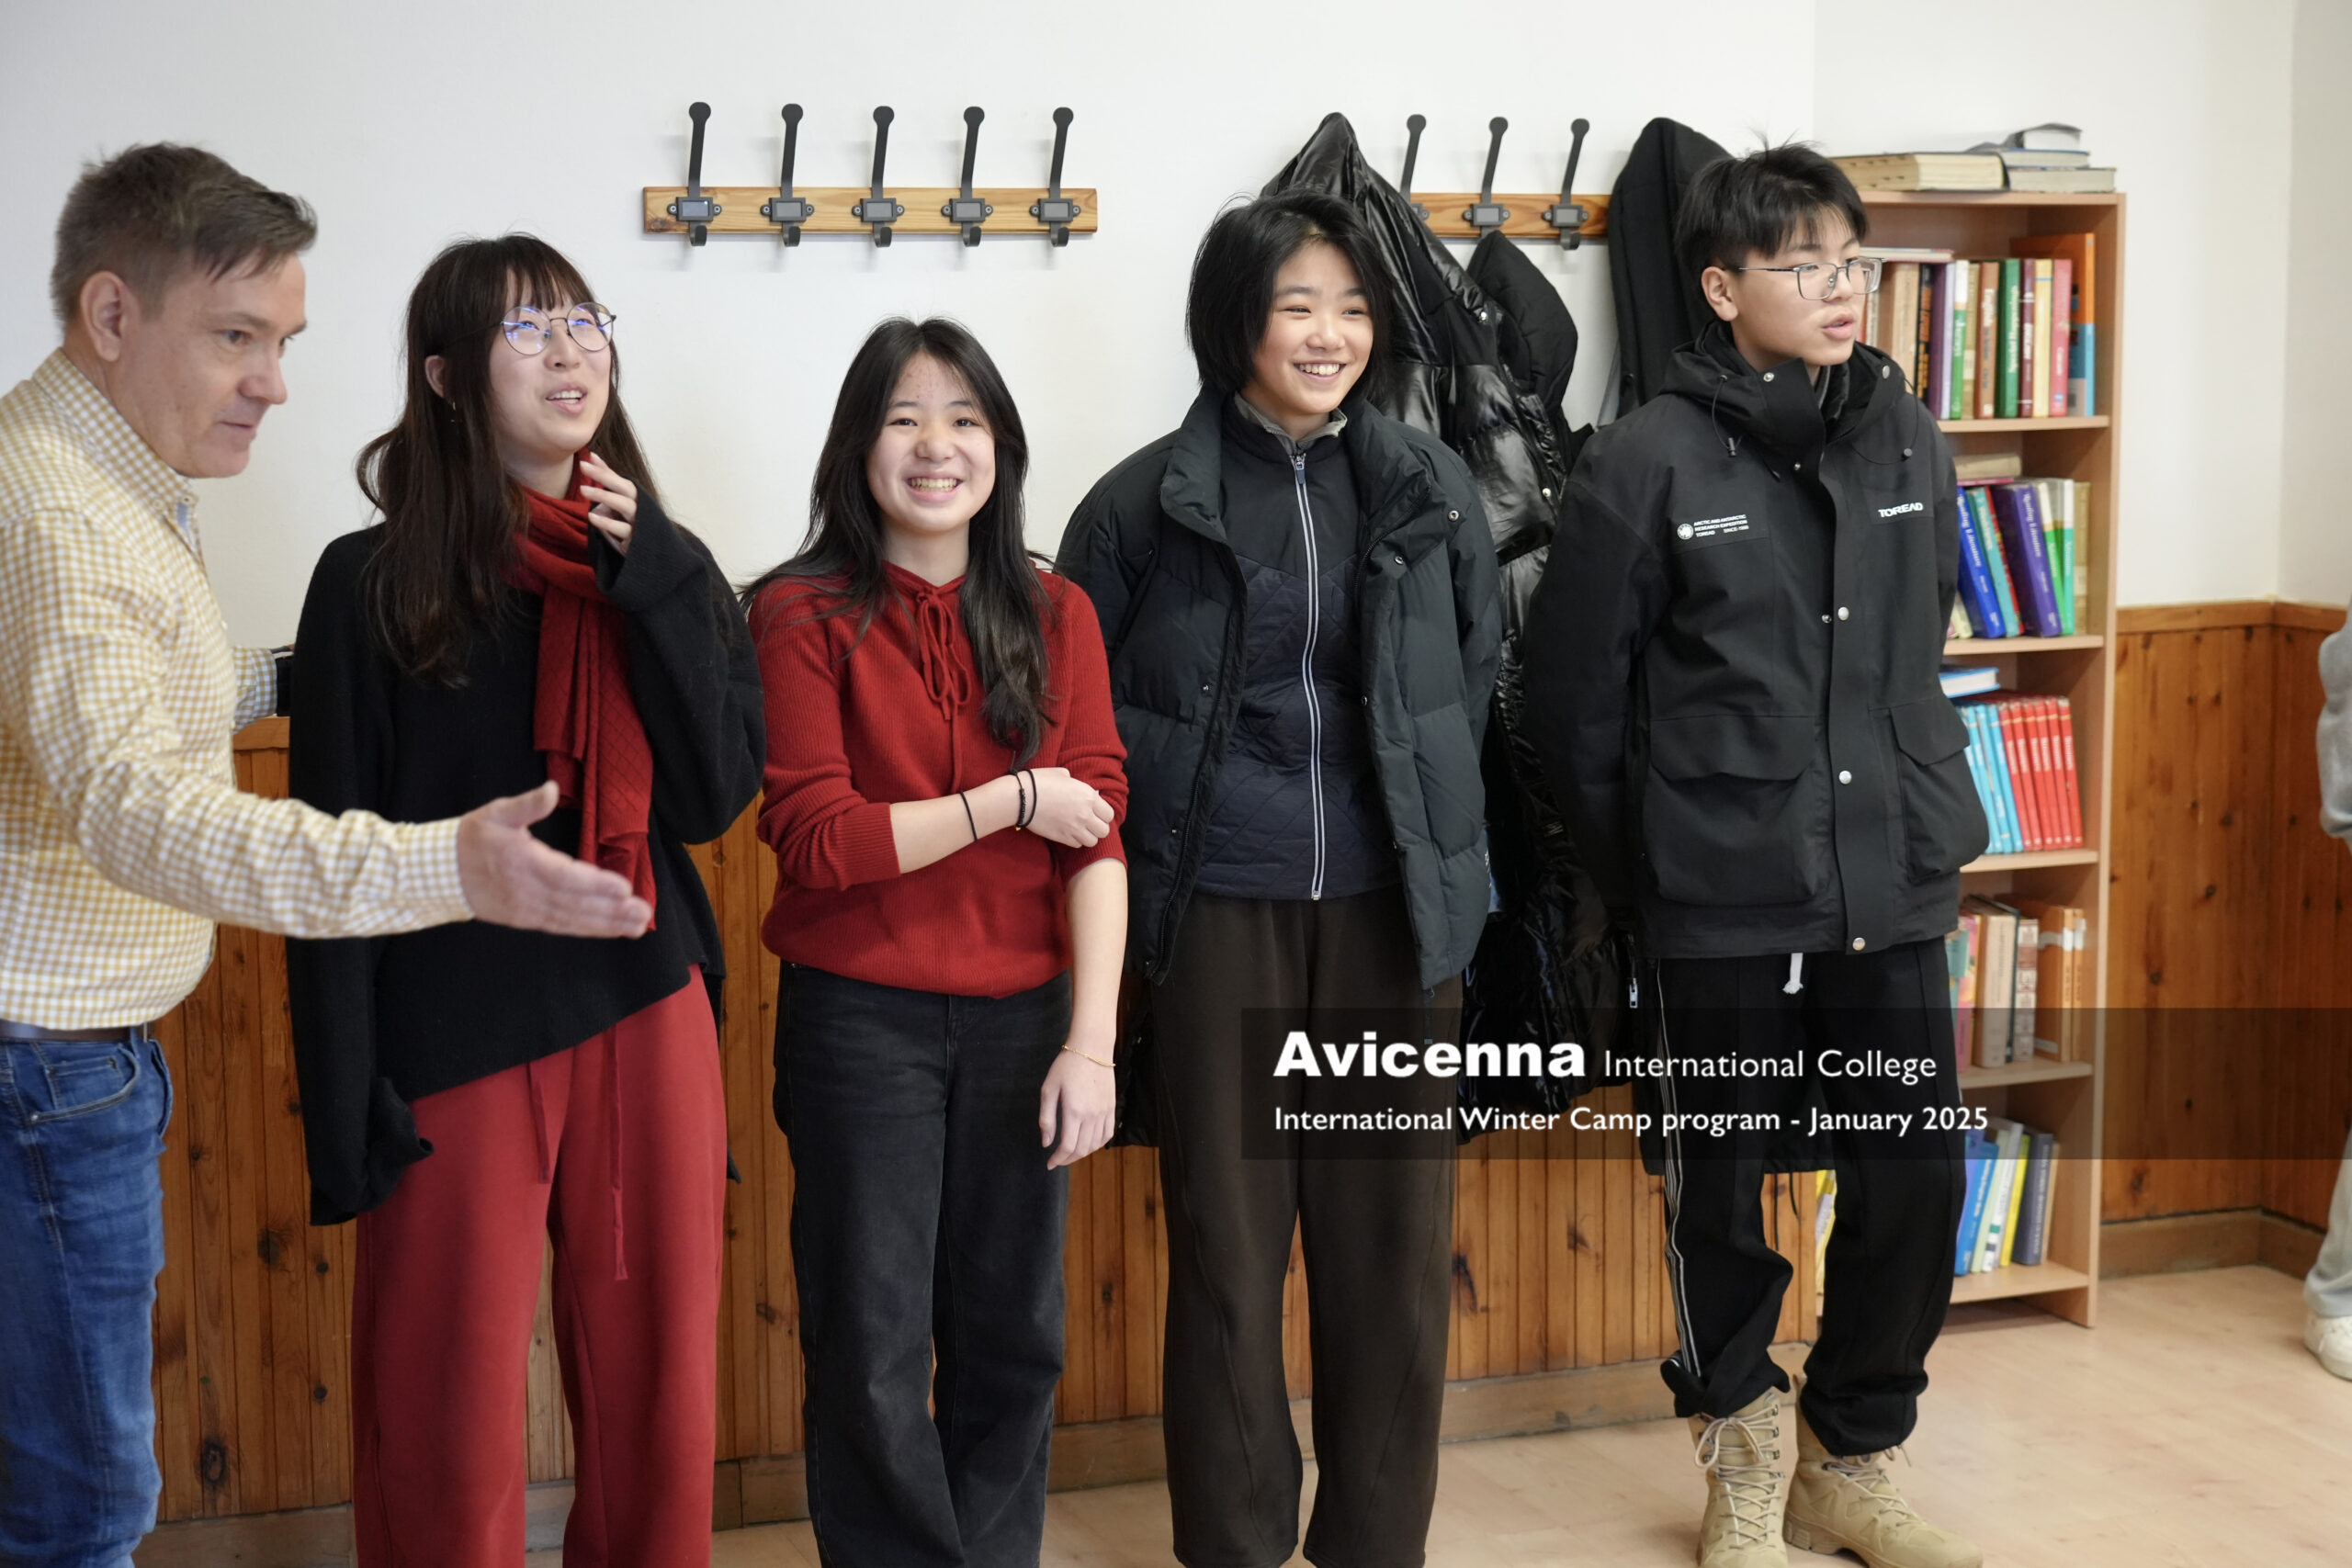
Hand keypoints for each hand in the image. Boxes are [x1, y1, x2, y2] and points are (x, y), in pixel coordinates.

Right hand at [456, 781, 652, 937]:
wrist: (438, 874)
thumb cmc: (472, 839)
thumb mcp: (496, 813)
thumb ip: (527, 805)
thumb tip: (551, 789)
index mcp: (522, 861)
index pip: (565, 876)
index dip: (595, 884)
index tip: (624, 888)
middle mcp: (527, 890)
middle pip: (575, 904)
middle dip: (611, 911)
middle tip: (643, 914)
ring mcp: (527, 909)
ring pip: (571, 920)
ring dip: (606, 925)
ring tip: (637, 927)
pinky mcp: (526, 920)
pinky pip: (561, 927)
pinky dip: (588, 930)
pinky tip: (611, 930)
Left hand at [579, 451, 636, 555]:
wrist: (654, 559)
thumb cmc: (633, 531)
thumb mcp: (621, 511)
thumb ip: (609, 492)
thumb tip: (593, 465)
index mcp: (636, 500)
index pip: (620, 480)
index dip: (606, 468)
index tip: (590, 456)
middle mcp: (641, 508)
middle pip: (625, 488)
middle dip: (604, 475)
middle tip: (583, 466)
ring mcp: (639, 525)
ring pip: (626, 506)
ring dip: (605, 496)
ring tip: (583, 490)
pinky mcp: (635, 542)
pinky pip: (622, 530)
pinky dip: (607, 523)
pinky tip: (592, 517)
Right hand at [1022, 767, 1115, 847]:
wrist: (1021, 797)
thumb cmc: (1040, 782)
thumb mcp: (1063, 775)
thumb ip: (1081, 785)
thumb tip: (1092, 793)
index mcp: (1089, 796)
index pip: (1109, 814)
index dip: (1103, 814)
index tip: (1095, 812)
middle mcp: (1085, 814)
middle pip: (1104, 831)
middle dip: (1098, 827)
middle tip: (1089, 823)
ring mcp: (1074, 828)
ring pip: (1093, 841)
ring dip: (1088, 836)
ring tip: (1079, 829)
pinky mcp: (1063, 837)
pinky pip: (1078, 845)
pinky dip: (1076, 840)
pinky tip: (1069, 832)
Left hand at [1038, 1041, 1115, 1168]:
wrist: (1092, 1049)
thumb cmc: (1066, 1066)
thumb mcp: (1048, 1090)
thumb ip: (1047, 1119)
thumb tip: (1046, 1143)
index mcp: (1074, 1111)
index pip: (1068, 1146)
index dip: (1058, 1159)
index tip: (1049, 1164)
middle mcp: (1092, 1115)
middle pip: (1082, 1149)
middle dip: (1068, 1159)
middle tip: (1058, 1160)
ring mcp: (1104, 1112)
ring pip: (1096, 1144)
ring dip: (1083, 1154)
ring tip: (1071, 1153)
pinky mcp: (1112, 1108)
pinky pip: (1108, 1134)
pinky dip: (1098, 1144)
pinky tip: (1089, 1144)